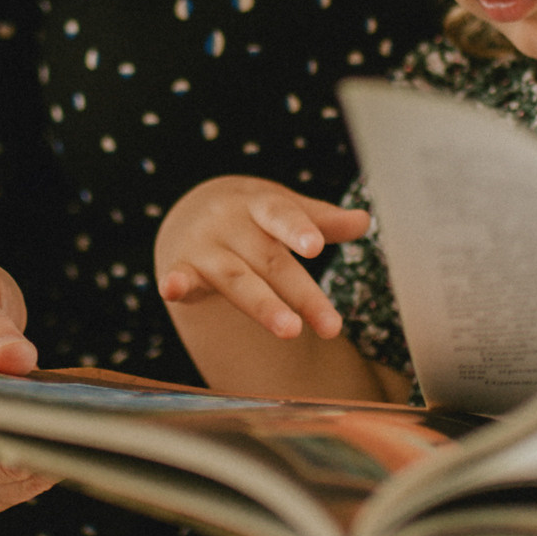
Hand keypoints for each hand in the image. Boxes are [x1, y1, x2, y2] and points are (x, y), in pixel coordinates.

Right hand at [156, 177, 371, 341]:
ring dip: (262, 305)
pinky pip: (178, 277)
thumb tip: (364, 222)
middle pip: (270, 261)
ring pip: (236, 279)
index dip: (298, 230)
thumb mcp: (283, 210)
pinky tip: (172, 290)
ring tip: (290, 330)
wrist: (191, 212)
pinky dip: (175, 283)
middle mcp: (231, 223)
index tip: (316, 248)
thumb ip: (321, 220)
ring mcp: (204, 246)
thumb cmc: (252, 215)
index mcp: (261, 205)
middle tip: (331, 327)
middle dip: (302, 294)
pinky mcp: (180, 267)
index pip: (282, 216)